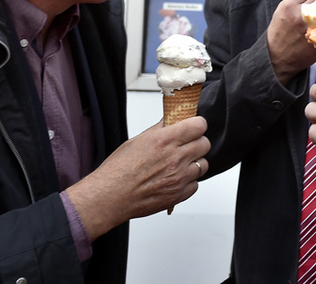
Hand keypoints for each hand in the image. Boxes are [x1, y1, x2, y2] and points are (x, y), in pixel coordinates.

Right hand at [66, 116, 209, 239]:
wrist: (110, 196)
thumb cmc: (118, 170)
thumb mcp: (139, 139)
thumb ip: (160, 129)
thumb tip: (172, 119)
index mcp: (165, 140)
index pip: (199, 125)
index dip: (197, 125)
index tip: (194, 127)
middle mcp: (175, 158)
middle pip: (205, 144)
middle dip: (197, 142)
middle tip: (187, 145)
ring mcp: (179, 177)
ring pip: (203, 164)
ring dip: (194, 162)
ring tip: (180, 164)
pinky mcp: (179, 194)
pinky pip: (196, 184)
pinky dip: (189, 181)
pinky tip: (176, 178)